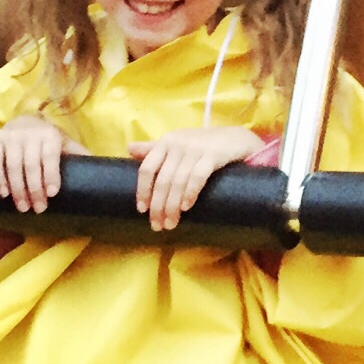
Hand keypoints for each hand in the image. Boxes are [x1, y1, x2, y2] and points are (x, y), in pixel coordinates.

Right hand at [0, 115, 86, 213]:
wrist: (24, 119)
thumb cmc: (48, 139)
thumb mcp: (65, 143)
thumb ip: (79, 155)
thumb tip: (105, 172)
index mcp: (50, 135)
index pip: (50, 157)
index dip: (51, 175)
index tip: (53, 193)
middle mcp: (30, 133)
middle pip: (31, 165)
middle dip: (35, 189)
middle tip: (38, 208)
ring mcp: (12, 136)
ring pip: (13, 165)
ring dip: (17, 189)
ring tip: (23, 208)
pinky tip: (4, 193)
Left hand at [128, 127, 263, 231]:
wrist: (235, 137)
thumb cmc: (202, 143)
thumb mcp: (176, 143)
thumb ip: (154, 147)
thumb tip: (129, 149)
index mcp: (165, 142)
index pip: (147, 169)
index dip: (142, 191)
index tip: (142, 210)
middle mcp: (177, 144)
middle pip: (162, 180)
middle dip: (158, 206)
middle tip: (158, 225)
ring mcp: (195, 149)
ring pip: (178, 182)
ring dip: (172, 206)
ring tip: (171, 223)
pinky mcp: (213, 155)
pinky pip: (198, 177)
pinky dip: (190, 193)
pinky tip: (186, 207)